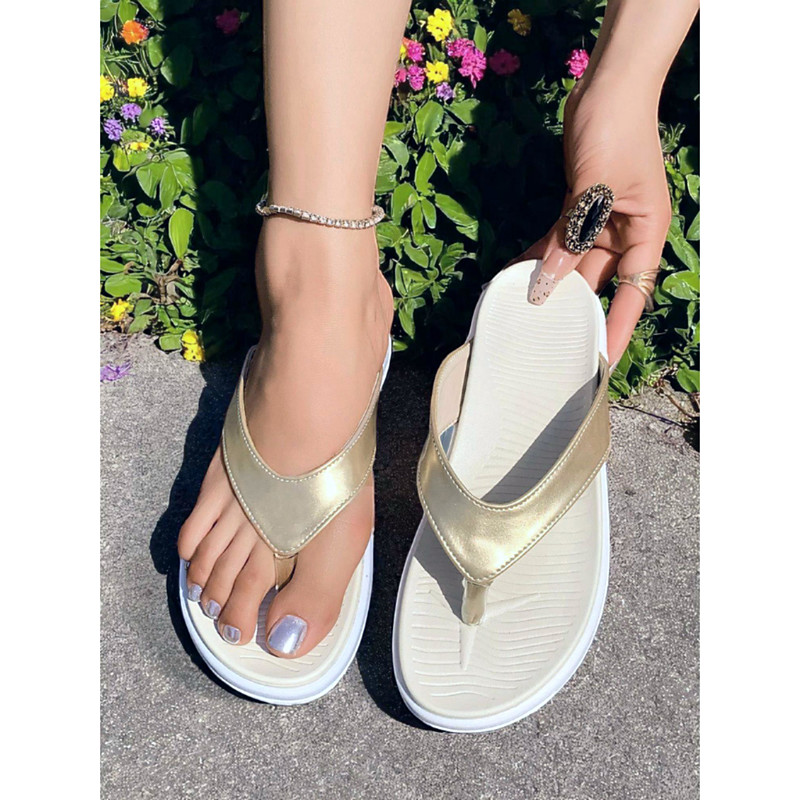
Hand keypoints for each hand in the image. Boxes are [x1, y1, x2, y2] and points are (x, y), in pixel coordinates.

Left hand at [514, 78, 671, 366]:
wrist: (606, 89)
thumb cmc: (616, 133)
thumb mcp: (594, 192)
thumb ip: (571, 239)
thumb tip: (545, 285)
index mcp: (645, 234)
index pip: (632, 294)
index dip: (616, 329)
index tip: (600, 363)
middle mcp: (624, 235)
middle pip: (598, 284)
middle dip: (573, 310)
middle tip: (546, 343)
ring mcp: (599, 223)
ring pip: (572, 265)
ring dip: (548, 284)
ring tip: (522, 312)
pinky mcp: (576, 210)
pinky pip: (557, 242)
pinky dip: (538, 257)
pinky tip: (515, 274)